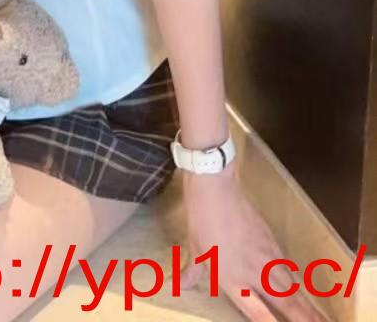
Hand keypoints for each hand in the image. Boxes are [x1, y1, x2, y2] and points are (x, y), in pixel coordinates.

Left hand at [180, 169, 328, 319]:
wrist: (216, 191)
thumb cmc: (201, 221)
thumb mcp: (194, 249)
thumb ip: (192, 272)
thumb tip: (180, 284)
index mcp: (233, 280)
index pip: (257, 312)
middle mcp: (254, 273)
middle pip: (286, 302)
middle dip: (304, 318)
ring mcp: (267, 257)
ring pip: (293, 287)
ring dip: (308, 305)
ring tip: (321, 318)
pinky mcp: (273, 242)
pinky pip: (289, 268)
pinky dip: (298, 281)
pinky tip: (303, 288)